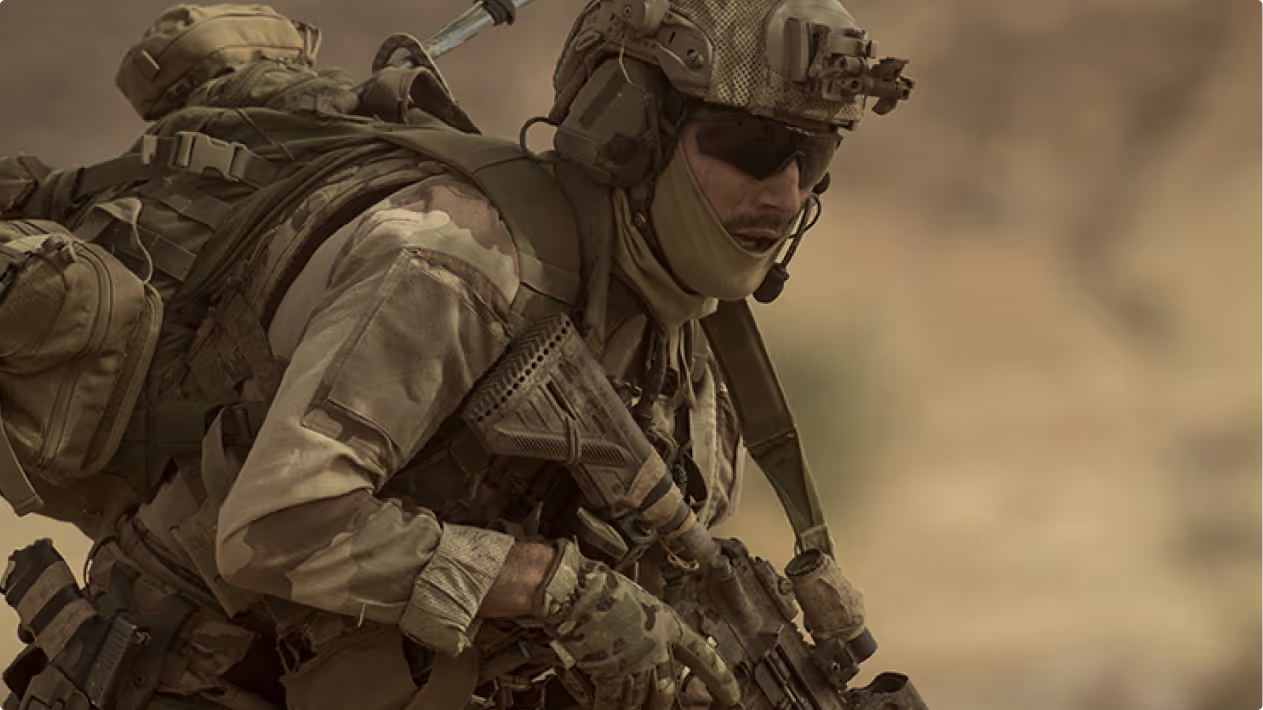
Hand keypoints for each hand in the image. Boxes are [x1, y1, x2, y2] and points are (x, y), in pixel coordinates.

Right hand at [531, 540, 738, 709]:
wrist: (578, 592)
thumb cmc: (602, 588)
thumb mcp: (636, 600)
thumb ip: (645, 625)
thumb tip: (640, 641)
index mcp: (668, 625)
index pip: (701, 655)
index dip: (720, 677)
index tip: (732, 695)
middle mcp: (658, 647)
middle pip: (666, 689)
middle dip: (659, 705)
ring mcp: (636, 664)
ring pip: (641, 700)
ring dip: (633, 708)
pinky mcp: (612, 675)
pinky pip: (615, 702)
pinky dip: (609, 707)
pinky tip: (604, 707)